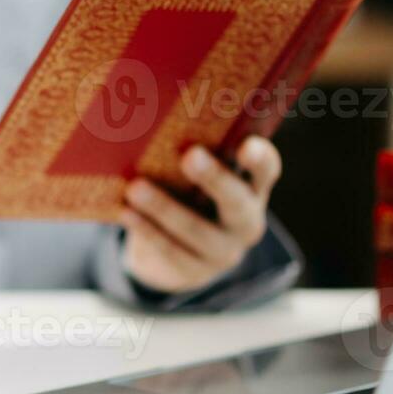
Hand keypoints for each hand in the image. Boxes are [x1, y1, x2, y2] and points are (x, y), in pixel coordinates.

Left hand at [119, 136, 281, 292]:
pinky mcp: (195, 270)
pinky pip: (170, 250)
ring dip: (165, 208)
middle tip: (190, 156)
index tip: (246, 145)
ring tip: (136, 188)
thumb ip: (191, 157)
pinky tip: (126, 213)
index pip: (266, 170)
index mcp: (252, 189)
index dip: (260, 158)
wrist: (180, 255)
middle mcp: (245, 221)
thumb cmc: (187, 196)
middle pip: (236, 201)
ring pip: (196, 230)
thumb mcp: (196, 179)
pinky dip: (147, 230)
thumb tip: (152, 123)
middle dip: (214, 178)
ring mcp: (224, 250)